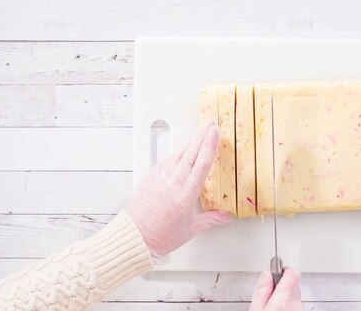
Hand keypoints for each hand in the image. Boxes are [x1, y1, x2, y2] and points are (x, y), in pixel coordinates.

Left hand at [127, 121, 231, 257]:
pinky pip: (167, 160)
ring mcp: (161, 177)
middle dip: (203, 136)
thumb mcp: (191, 228)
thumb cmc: (161, 235)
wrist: (134, 236)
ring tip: (200, 134)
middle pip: (193, 152)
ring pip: (180, 154)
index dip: (210, 144)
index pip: (203, 162)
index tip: (216, 132)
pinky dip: (177, 153)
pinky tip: (182, 151)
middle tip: (210, 124)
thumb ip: (211, 219)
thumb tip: (226, 217)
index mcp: (187, 192)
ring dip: (191, 142)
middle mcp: (175, 180)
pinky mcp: (150, 177)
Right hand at [249, 268, 302, 310]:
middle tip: (269, 292)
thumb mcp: (256, 308)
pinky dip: (286, 302)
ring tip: (271, 303)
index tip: (274, 272)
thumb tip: (266, 274)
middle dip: (280, 284)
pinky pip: (294, 302)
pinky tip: (277, 308)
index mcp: (284, 298)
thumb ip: (262, 290)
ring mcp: (299, 308)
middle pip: (292, 282)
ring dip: (283, 294)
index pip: (293, 272)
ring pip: (293, 293)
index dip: (282, 270)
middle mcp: (296, 303)